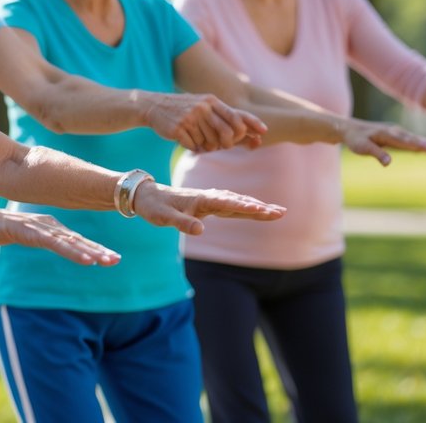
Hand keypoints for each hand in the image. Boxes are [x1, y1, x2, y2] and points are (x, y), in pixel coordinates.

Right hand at [0, 200, 120, 265]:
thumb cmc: (0, 226)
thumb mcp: (25, 233)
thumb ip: (40, 237)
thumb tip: (52, 243)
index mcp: (49, 226)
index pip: (76, 240)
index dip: (94, 248)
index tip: (112, 257)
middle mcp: (48, 225)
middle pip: (77, 240)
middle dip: (98, 251)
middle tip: (116, 260)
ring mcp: (39, 228)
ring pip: (69, 242)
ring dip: (89, 252)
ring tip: (106, 261)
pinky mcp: (28, 232)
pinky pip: (53, 244)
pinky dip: (71, 251)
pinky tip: (84, 259)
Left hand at [132, 182, 286, 235]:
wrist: (144, 195)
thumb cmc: (154, 207)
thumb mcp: (163, 217)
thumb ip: (182, 222)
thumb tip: (200, 230)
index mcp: (201, 199)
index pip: (228, 204)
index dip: (246, 208)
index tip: (263, 211)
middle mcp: (208, 197)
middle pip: (238, 202)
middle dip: (260, 207)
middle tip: (281, 212)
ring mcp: (208, 199)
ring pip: (237, 202)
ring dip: (256, 206)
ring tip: (276, 211)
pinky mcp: (207, 203)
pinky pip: (230, 204)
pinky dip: (244, 206)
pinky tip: (254, 208)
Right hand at [143, 92, 265, 151]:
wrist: (153, 106)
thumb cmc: (185, 109)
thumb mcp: (205, 106)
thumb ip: (225, 117)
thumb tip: (250, 132)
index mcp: (211, 101)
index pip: (236, 115)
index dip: (252, 124)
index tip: (263, 132)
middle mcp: (203, 108)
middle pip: (227, 133)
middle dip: (227, 143)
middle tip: (222, 145)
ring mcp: (190, 118)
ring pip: (210, 142)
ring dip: (207, 146)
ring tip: (198, 139)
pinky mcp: (178, 129)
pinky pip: (194, 146)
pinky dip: (193, 147)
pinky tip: (186, 139)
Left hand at [341, 119, 425, 165]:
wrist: (349, 129)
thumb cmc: (355, 139)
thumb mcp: (361, 147)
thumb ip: (376, 153)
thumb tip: (389, 163)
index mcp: (389, 135)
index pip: (409, 143)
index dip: (423, 147)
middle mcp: (397, 133)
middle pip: (419, 141)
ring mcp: (399, 134)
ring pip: (419, 140)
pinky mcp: (398, 137)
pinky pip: (415, 141)